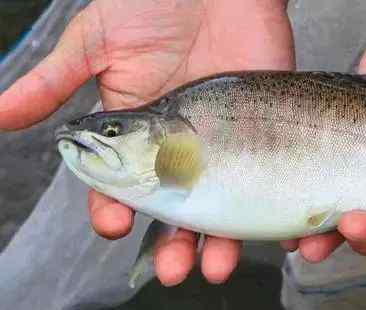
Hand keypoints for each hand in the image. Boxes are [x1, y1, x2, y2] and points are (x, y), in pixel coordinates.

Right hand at [0, 0, 293, 284]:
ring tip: (216, 264)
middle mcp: (183, 145)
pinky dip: (273, 210)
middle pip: (178, 210)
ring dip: (219, 242)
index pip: (124, 187)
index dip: (115, 210)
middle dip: (173, 245)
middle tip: (174, 268)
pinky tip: (273, 235)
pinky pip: (270, 177)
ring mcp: (226, 141)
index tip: (115, 225)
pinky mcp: (267, 129)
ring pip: (224, 205)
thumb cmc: (154, 4)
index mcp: (138, 131)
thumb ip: (53, 82)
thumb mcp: (96, 40)